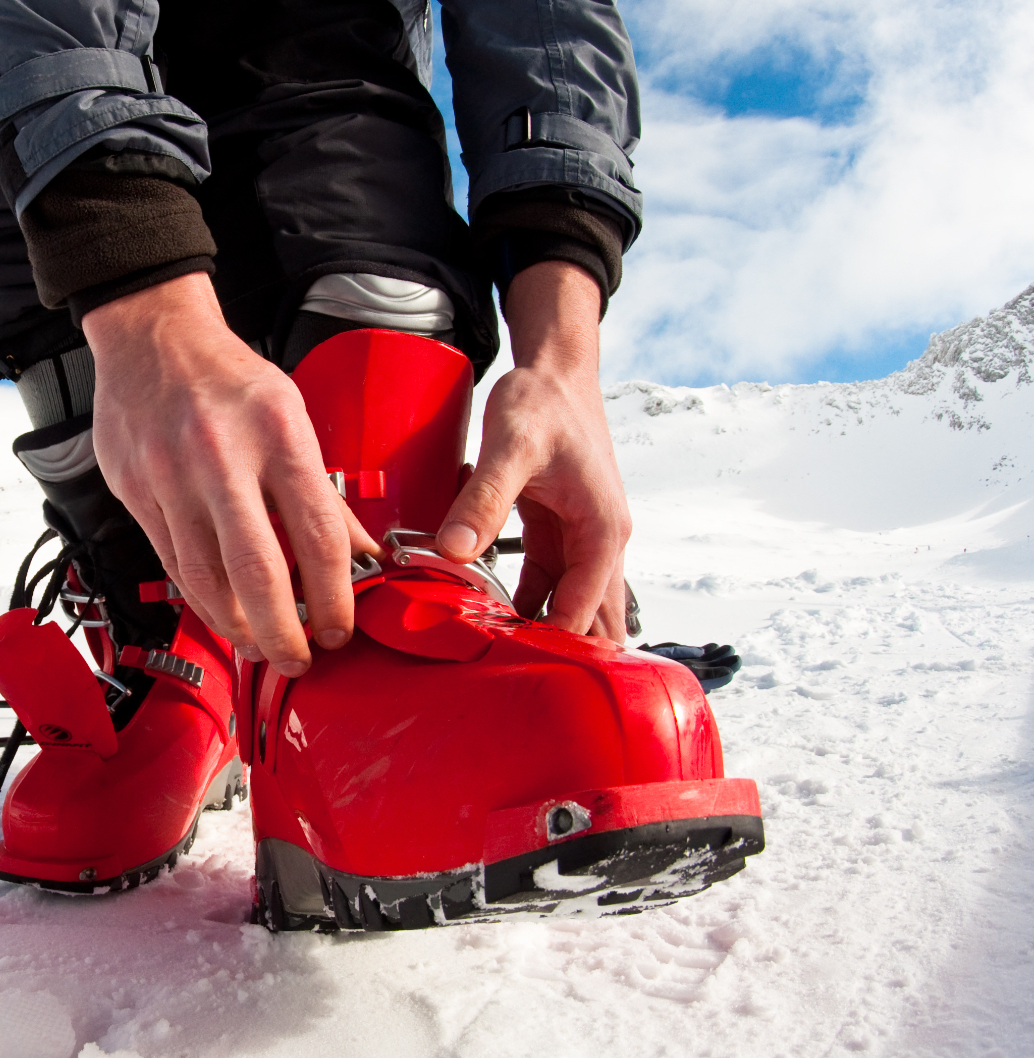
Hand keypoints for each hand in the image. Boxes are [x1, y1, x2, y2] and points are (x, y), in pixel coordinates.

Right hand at [81, 273, 374, 675]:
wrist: (151, 339)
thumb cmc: (226, 378)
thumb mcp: (290, 414)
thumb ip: (319, 490)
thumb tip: (358, 556)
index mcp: (275, 431)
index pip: (316, 532)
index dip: (333, 594)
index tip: (340, 628)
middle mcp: (220, 455)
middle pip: (257, 568)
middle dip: (283, 629)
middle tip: (299, 659)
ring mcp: (171, 476)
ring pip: (206, 576)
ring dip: (237, 626)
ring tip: (259, 647)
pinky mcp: (136, 491)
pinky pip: (172, 563)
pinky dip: (200, 600)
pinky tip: (222, 617)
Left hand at [437, 261, 630, 636]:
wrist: (555, 371)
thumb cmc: (544, 404)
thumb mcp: (510, 448)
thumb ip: (483, 500)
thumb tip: (455, 550)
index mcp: (602, 531)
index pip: (583, 609)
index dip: (550, 644)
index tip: (512, 671)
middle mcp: (602, 543)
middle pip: (592, 620)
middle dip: (560, 654)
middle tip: (509, 686)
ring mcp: (582, 541)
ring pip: (571, 606)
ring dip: (541, 633)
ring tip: (498, 667)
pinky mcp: (558, 535)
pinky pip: (547, 585)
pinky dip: (526, 606)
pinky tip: (494, 627)